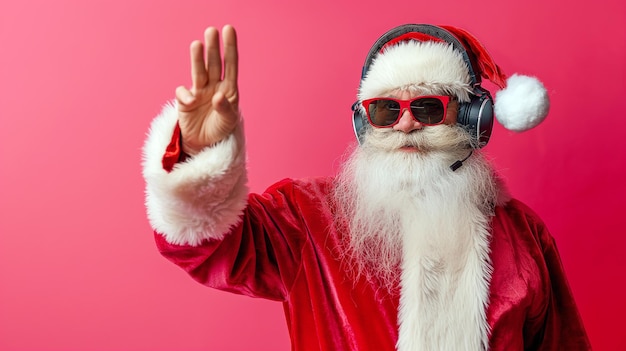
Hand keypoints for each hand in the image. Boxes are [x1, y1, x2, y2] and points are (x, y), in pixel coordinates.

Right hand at [175, 25, 238, 154]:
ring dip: (197, 59)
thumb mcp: (228, 122)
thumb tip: (218, 96)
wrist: (203, 144)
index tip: (228, 29)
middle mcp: (214, 86)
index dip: (230, 47)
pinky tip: (191, 102)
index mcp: (229, 89)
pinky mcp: (185, 101)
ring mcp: (199, 92)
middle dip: (213, 48)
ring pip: (198, 72)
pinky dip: (186, 95)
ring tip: (197, 44)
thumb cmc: (220, 130)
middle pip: (213, 64)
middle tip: (211, 31)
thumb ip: (225, 109)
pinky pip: (183, 93)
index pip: (230, 65)